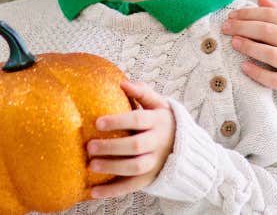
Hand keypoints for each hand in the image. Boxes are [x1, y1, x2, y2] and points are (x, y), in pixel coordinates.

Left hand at [86, 80, 176, 199]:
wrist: (186, 147)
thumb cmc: (163, 121)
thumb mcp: (159, 104)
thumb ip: (142, 92)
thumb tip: (123, 82)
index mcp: (158, 121)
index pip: (138, 120)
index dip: (118, 121)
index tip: (97, 122)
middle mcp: (158, 143)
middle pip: (135, 146)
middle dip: (111, 147)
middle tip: (90, 146)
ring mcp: (154, 162)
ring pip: (134, 167)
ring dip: (112, 167)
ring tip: (91, 166)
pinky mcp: (149, 178)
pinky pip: (131, 187)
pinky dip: (112, 191)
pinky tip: (93, 192)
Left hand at [221, 0, 276, 117]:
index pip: (273, 15)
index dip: (250, 13)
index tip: (232, 15)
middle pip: (269, 31)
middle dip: (244, 27)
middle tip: (225, 27)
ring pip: (272, 54)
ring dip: (249, 47)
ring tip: (233, 43)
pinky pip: (275, 79)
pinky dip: (258, 72)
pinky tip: (244, 67)